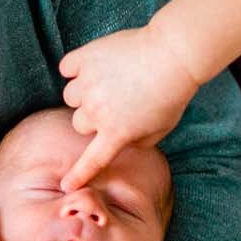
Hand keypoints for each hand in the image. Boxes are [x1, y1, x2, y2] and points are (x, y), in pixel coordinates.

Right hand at [57, 27, 201, 190]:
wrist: (173, 54)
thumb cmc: (172, 94)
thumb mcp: (161, 129)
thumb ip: (139, 141)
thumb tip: (123, 141)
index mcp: (116, 132)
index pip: (92, 161)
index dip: (78, 175)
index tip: (67, 186)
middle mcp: (97, 111)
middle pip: (78, 123)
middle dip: (91, 118)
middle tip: (111, 104)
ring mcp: (88, 83)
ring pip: (70, 95)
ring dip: (83, 92)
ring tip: (106, 81)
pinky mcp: (85, 58)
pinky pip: (67, 68)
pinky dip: (75, 67)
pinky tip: (93, 64)